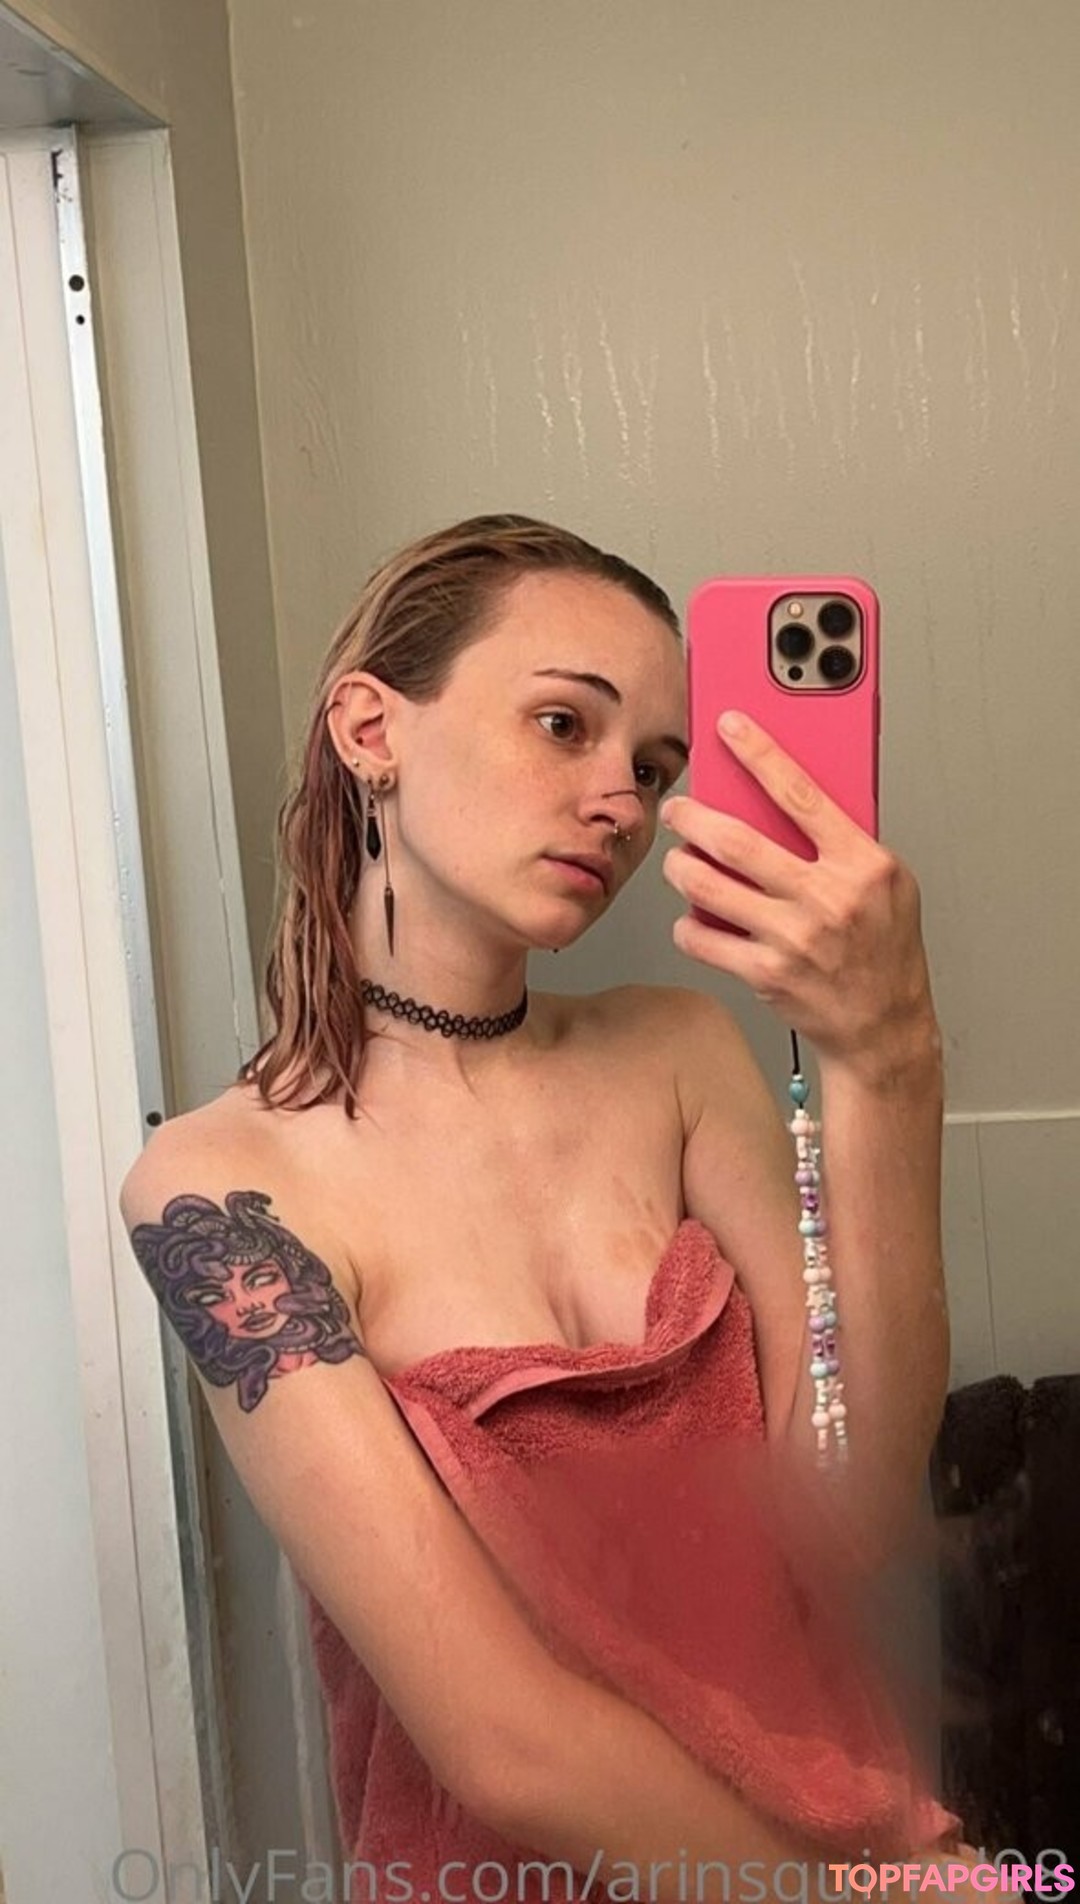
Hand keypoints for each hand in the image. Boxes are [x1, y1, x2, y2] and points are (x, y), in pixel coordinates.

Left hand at [660, 710, 938, 1070]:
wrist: (883, 1027)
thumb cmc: (885, 949)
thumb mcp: (888, 884)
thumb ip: (844, 842)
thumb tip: (784, 798)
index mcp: (862, 864)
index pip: (801, 794)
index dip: (760, 754)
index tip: (729, 727)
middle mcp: (827, 898)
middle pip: (737, 841)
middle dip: (692, 818)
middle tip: (677, 810)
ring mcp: (794, 938)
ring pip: (708, 887)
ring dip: (681, 868)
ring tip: (679, 861)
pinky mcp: (766, 974)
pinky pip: (702, 938)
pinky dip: (688, 924)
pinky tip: (693, 917)